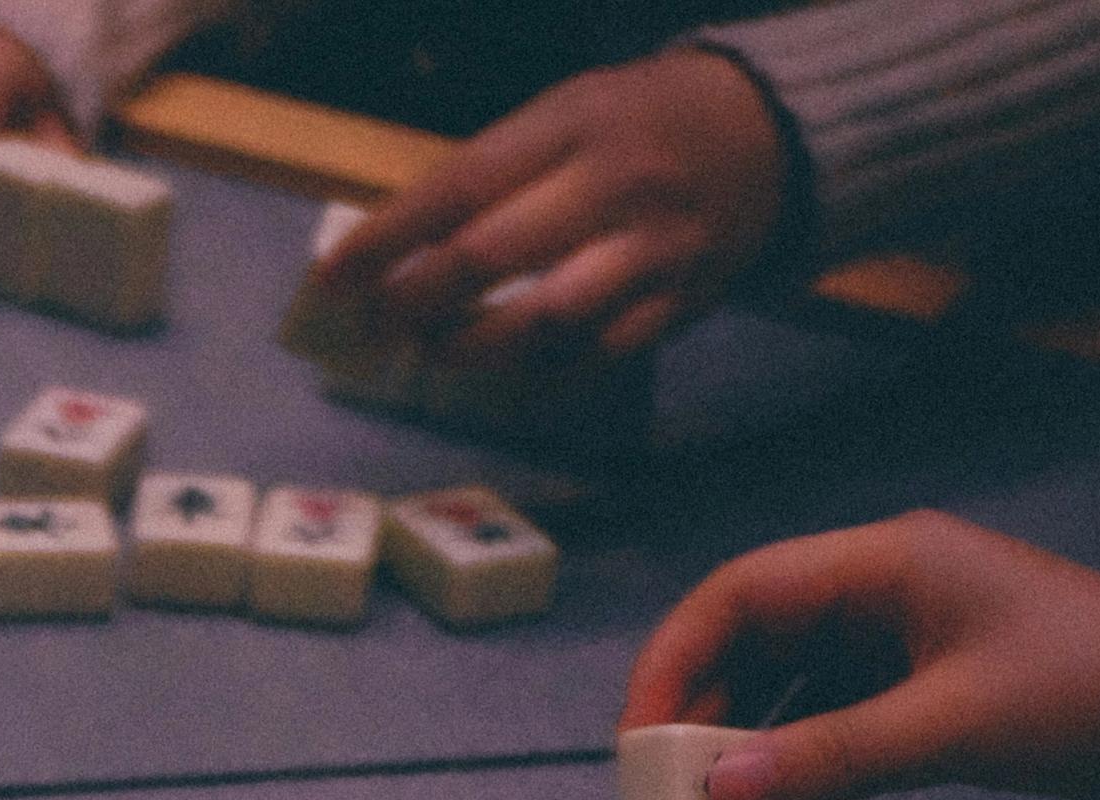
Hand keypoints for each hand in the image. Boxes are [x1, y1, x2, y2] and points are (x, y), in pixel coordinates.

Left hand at [319, 49, 782, 367]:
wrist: (768, 133)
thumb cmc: (635, 125)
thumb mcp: (564, 114)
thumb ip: (492, 172)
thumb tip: (394, 245)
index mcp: (570, 126)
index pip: (459, 187)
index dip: (387, 240)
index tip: (330, 280)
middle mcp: (613, 185)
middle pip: (496, 253)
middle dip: (419, 301)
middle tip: (373, 330)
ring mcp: (653, 248)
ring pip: (550, 315)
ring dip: (477, 346)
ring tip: (434, 356)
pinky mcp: (684, 300)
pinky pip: (603, 356)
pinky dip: (545, 379)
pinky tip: (503, 386)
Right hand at [624, 511, 1099, 799]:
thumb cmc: (1088, 695)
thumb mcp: (953, 728)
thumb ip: (830, 756)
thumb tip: (718, 788)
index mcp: (885, 563)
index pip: (739, 593)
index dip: (673, 660)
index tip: (638, 739)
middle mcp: (883, 588)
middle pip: (752, 636)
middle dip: (701, 709)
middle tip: (664, 789)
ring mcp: (904, 637)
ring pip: (787, 679)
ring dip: (744, 739)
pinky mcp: (927, 685)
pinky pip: (830, 713)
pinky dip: (795, 755)